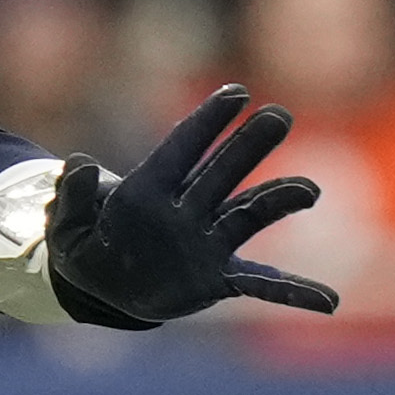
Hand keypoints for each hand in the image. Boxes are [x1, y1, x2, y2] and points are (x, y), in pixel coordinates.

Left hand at [51, 85, 337, 323]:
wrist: (107, 288)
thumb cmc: (87, 247)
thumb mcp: (67, 227)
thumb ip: (72, 196)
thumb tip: (78, 164)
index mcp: (149, 190)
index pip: (183, 149)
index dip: (208, 122)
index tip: (237, 93)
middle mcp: (187, 209)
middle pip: (223, 173)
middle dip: (249, 146)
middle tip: (279, 116)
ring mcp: (207, 242)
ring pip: (248, 216)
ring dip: (278, 201)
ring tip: (309, 190)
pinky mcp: (219, 278)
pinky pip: (261, 285)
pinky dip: (293, 292)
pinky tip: (327, 301)